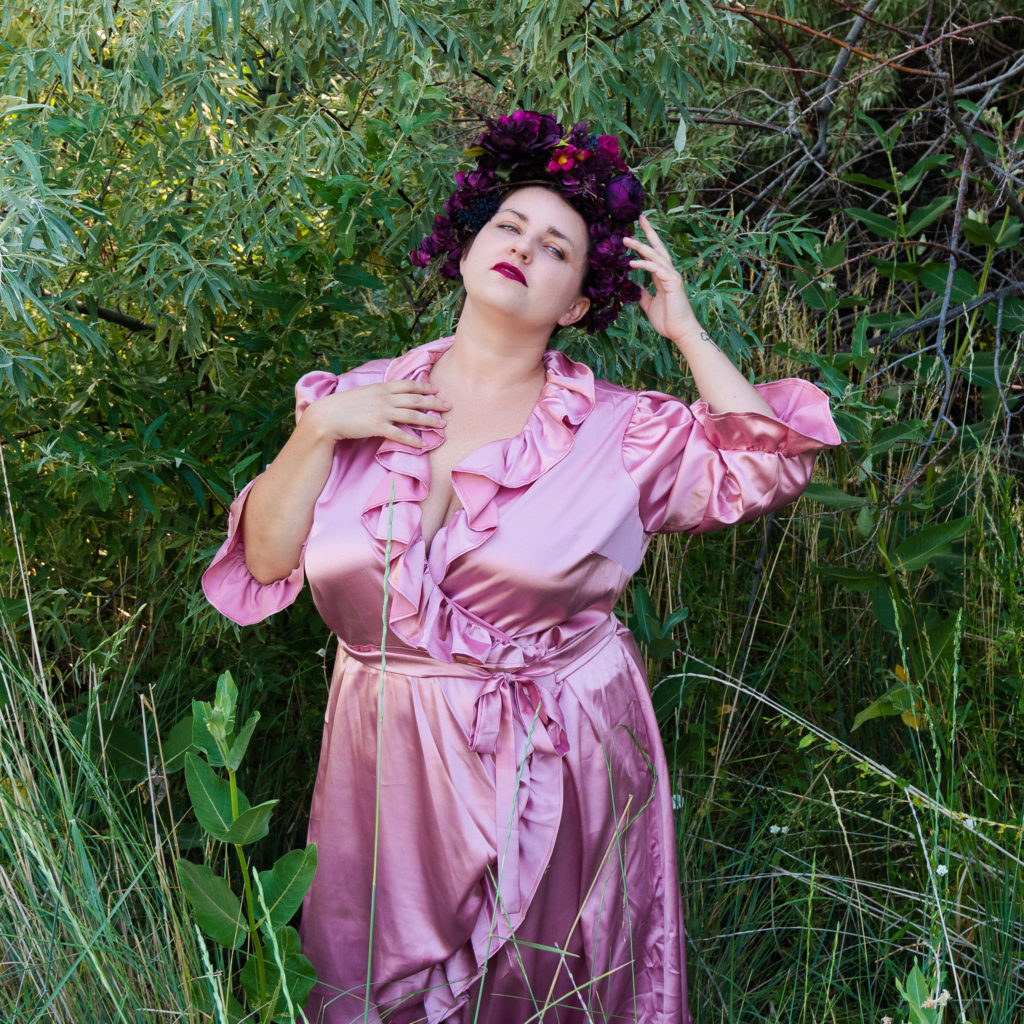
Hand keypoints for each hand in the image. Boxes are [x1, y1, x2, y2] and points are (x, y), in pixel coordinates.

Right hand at [302, 380, 449, 447]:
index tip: (436, 389)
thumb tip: (387, 395)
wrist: (327, 416)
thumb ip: (377, 394)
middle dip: (434, 402)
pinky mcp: (377, 426)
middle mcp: (385, 397)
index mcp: (381, 387)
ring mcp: (382, 412)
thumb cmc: (342, 406)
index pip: (408, 384)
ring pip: (412, 415)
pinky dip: (412, 440)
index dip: (424, 386)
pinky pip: (400, 434)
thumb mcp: (362, 393)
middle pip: (416, 399)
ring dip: (429, 420)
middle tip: (448, 407)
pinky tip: (422, 444)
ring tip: (442, 426)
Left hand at [624, 214, 700, 343]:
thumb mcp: (649, 305)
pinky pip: (656, 269)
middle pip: (658, 248)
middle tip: (639, 217)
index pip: (654, 254)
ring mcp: (672, 276)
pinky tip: (632, 262)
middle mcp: (668, 273)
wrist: (679, 332)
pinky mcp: (672, 283)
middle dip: (648, 232)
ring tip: (626, 240)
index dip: (646, 241)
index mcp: (662, 277)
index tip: (636, 230)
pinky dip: (644, 264)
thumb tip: (634, 288)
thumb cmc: (667, 320)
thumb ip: (642, 294)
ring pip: (655, 256)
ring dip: (640, 247)